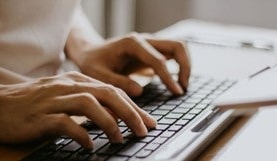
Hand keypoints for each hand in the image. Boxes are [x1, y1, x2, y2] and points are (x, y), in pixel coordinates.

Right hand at [0, 72, 155, 148]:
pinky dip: (81, 134)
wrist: (0, 103)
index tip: (149, 122)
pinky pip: (64, 123)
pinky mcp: (39, 116)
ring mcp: (53, 99)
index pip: (113, 90)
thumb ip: (91, 103)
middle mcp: (68, 86)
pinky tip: (89, 146)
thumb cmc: (38, 103)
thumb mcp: (67, 97)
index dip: (134, 106)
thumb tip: (117, 117)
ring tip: (119, 138)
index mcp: (78, 81)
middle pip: (107, 94)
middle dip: (130, 112)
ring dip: (109, 122)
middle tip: (144, 130)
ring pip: (89, 104)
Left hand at [68, 33, 190, 96]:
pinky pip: (172, 54)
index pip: (159, 60)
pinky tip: (174, 82)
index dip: (169, 77)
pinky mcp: (151, 51)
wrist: (90, 52)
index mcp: (133, 44)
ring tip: (181, 86)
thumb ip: (118, 82)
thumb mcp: (99, 75)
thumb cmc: (93, 63)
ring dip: (185, 65)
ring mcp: (150, 44)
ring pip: (178, 47)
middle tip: (182, 88)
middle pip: (177, 45)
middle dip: (185, 66)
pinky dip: (179, 66)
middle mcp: (145, 40)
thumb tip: (140, 91)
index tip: (176, 92)